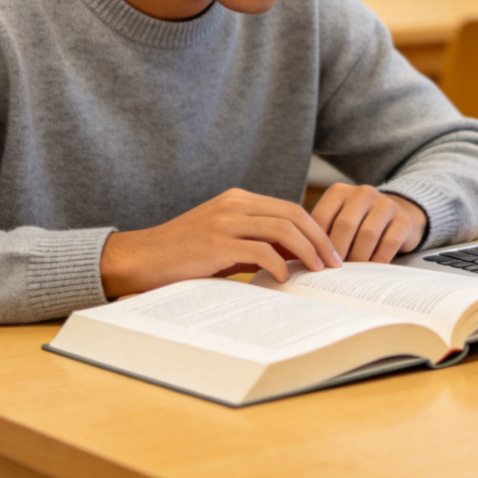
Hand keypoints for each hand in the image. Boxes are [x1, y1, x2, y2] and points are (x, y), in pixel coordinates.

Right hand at [99, 188, 342, 297]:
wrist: (142, 258)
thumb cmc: (184, 255)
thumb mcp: (225, 242)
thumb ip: (256, 243)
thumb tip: (296, 258)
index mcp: (238, 199)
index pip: (289, 208)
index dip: (315, 230)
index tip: (329, 253)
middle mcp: (235, 204)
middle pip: (293, 214)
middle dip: (319, 239)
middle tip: (334, 263)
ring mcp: (225, 221)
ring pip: (282, 229)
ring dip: (307, 251)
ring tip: (317, 271)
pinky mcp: (216, 242)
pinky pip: (260, 250)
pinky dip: (279, 264)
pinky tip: (283, 278)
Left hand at [310, 184, 426, 263]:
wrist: (398, 214)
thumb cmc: (359, 222)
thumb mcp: (338, 219)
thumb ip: (322, 232)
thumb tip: (303, 258)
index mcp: (339, 192)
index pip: (322, 217)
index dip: (316, 243)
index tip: (314, 263)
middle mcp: (362, 192)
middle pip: (345, 225)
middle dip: (337, 253)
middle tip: (333, 272)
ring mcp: (385, 203)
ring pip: (367, 235)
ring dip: (358, 258)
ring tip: (352, 272)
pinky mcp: (403, 219)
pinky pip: (388, 243)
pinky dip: (378, 260)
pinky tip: (372, 269)